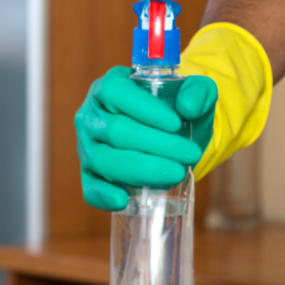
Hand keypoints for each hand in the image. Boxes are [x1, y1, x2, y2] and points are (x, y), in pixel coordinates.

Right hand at [74, 66, 217, 210]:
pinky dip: (104, 196)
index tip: (176, 125)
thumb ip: (198, 91)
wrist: (174, 136)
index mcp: (111, 85)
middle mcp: (92, 114)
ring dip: (141, 169)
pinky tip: (125, 200)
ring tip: (176, 172)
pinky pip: (90, 188)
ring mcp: (86, 146)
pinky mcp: (89, 174)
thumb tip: (187, 107)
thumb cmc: (178, 108)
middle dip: (156, 144)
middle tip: (190, 153)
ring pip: (104, 159)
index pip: (117, 92)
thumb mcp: (195, 92)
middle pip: (116, 130)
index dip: (145, 109)